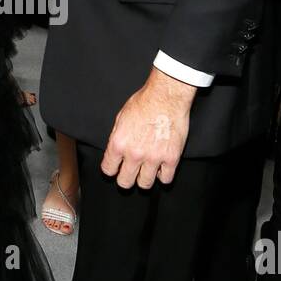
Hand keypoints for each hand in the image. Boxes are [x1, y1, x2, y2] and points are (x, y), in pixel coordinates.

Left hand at [101, 68, 195, 189]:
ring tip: (147, 170)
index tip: (116, 168)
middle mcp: (134, 154)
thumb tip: (115, 153)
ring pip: (145, 184)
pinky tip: (162, 168)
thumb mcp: (121, 118)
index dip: (112, 169)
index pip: (108, 170)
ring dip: (145, 178)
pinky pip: (166, 179)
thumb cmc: (144, 102)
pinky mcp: (171, 158)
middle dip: (126, 178)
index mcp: (119, 143)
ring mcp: (154, 158)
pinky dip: (164, 175)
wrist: (167, 96)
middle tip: (131, 173)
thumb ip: (117, 138)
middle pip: (125, 182)